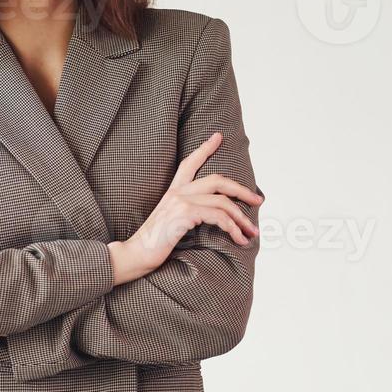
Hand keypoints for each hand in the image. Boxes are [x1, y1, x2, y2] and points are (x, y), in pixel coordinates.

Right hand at [110, 131, 263, 282]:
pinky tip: (239, 239)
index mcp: (173, 192)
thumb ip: (187, 214)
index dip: (205, 148)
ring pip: (223, 202)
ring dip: (242, 218)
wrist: (134, 255)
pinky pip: (218, 217)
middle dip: (242, 190)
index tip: (218, 137)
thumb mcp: (171, 223)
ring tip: (253, 232)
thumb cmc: (152, 245)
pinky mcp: (184, 214)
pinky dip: (233, 228)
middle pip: (217, 180)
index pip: (190, 163)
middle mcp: (177, 192)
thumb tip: (211, 217)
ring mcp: (180, 201)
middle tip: (258, 200)